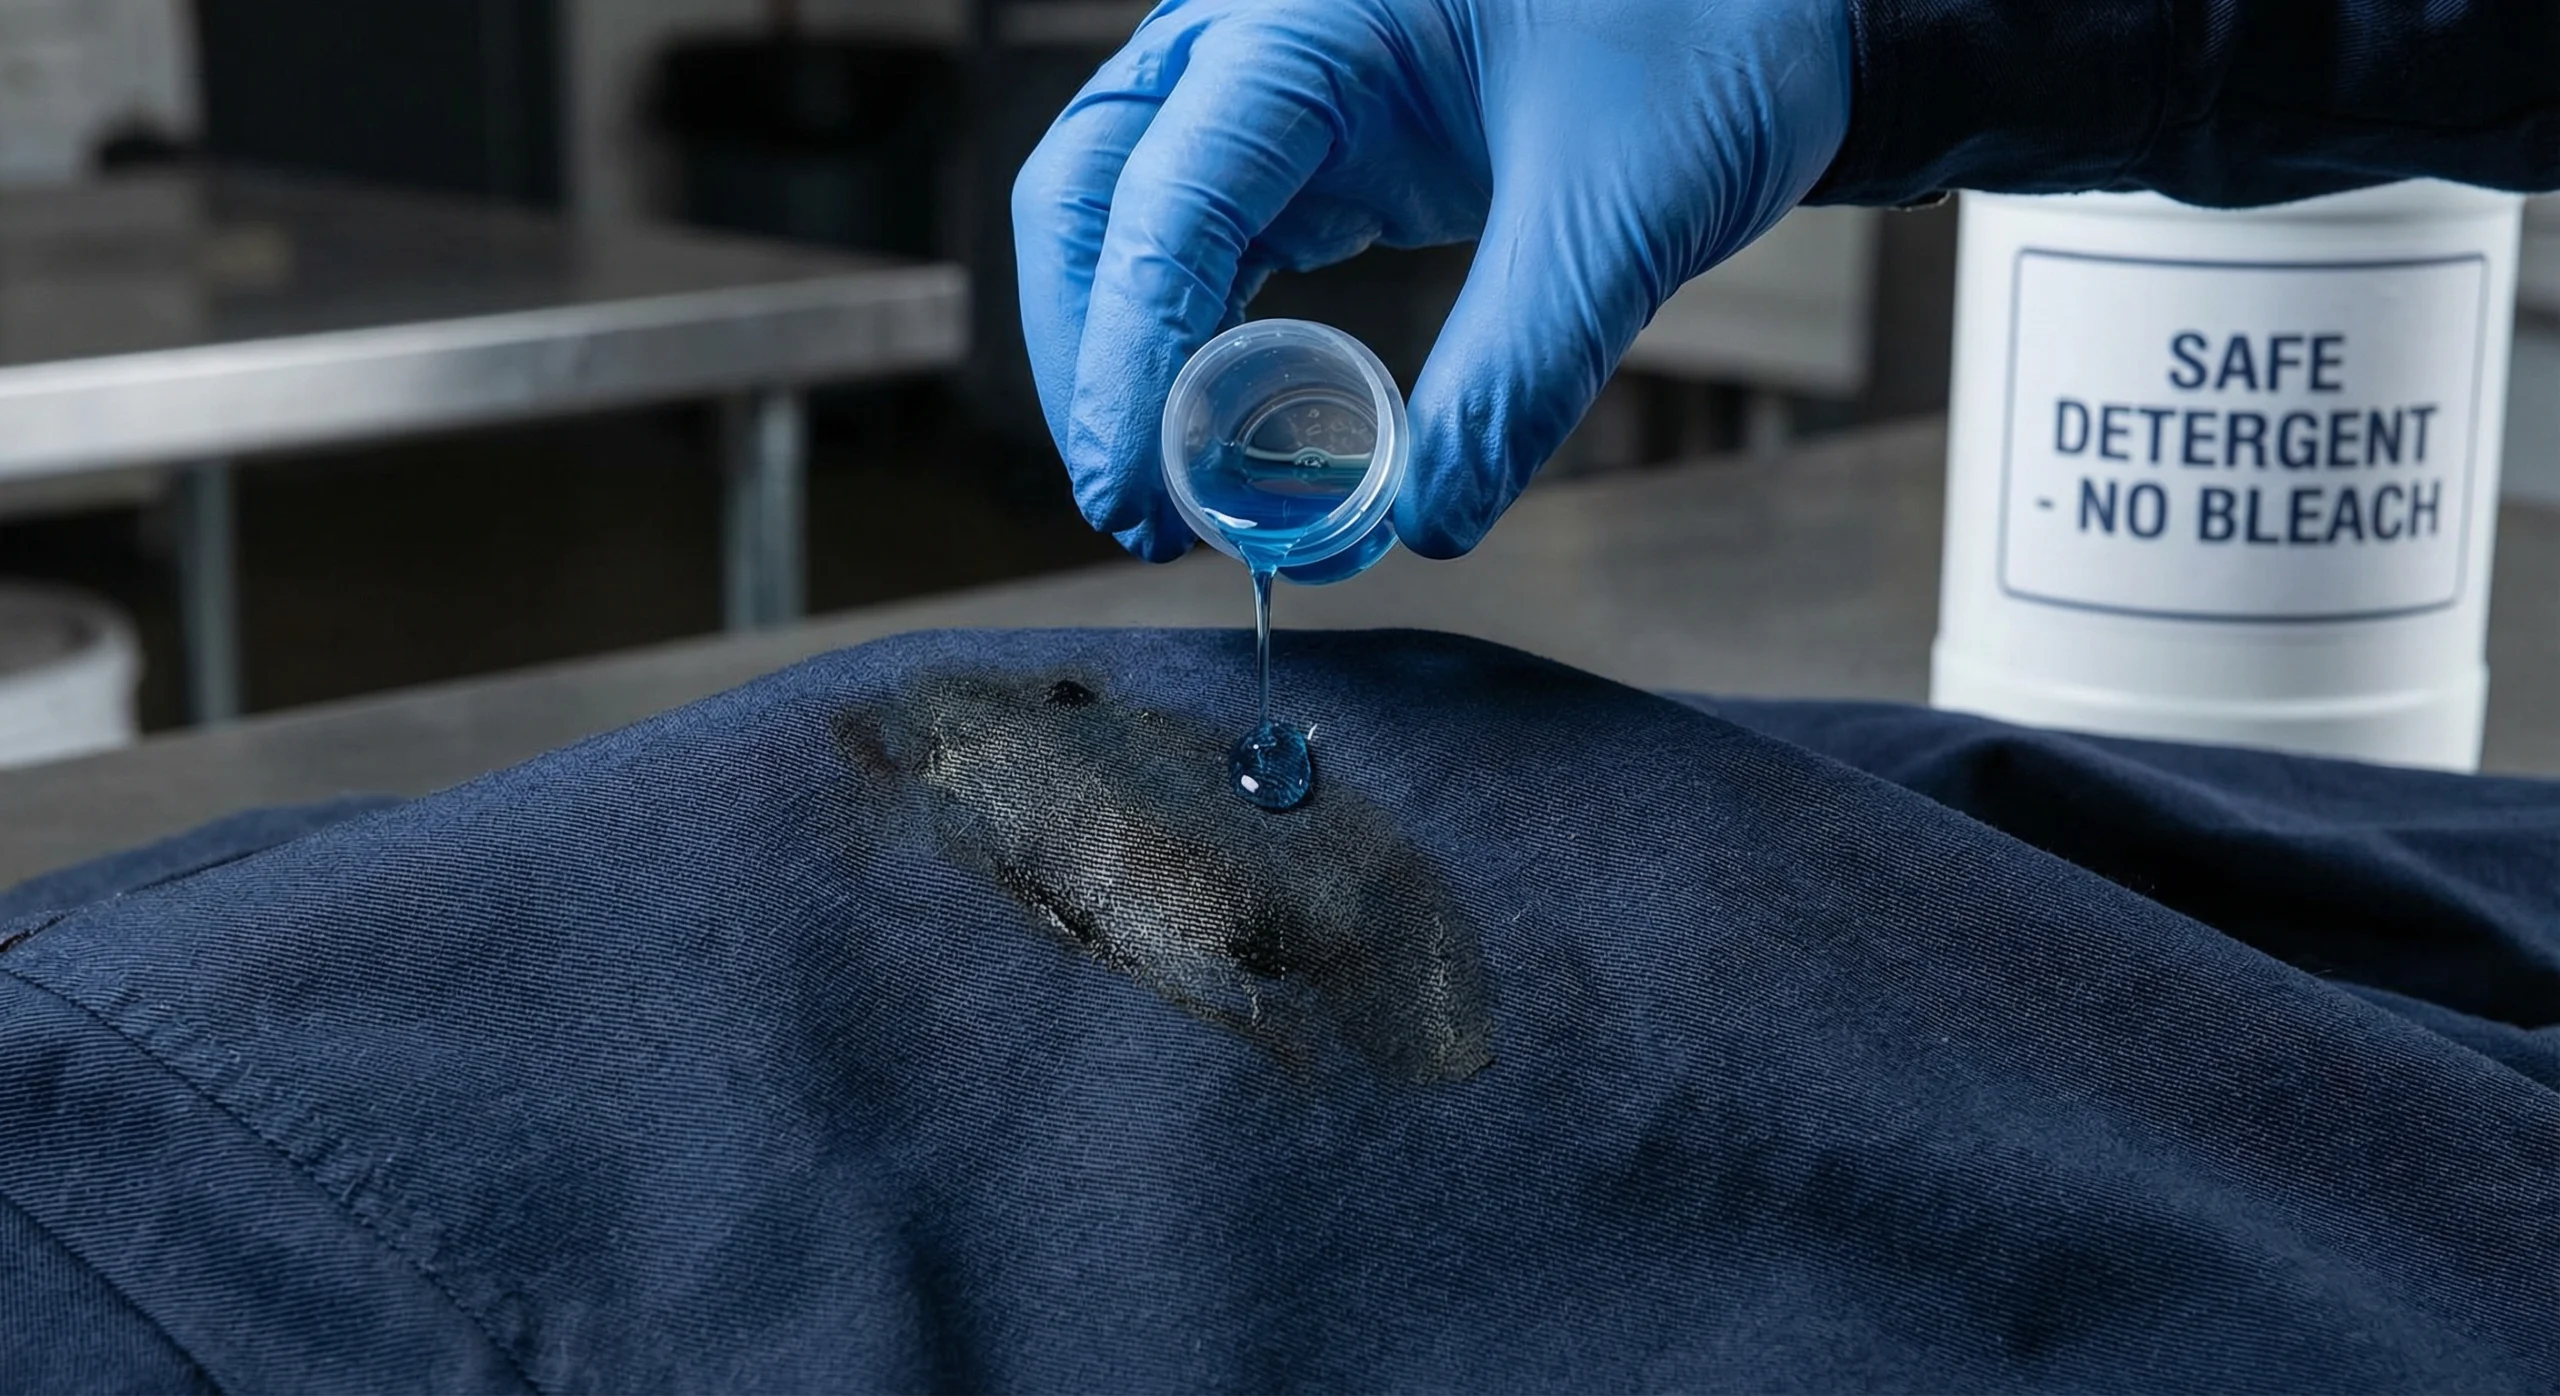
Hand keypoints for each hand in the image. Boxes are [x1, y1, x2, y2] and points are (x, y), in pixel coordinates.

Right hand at [1013, 0, 1853, 560]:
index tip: (1139, 501)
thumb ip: (1518, 374)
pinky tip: (1218, 425)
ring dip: (1121, 352)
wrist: (1777, 5)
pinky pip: (1197, 230)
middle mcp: (1259, 31)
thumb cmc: (1712, 46)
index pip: (1161, 198)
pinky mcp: (1308, 133)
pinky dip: (1186, 333)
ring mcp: (1271, 77)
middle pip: (1086, 194)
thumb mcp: (1619, 214)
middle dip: (1089, 358)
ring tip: (1168, 495)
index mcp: (1313, 17)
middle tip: (1136, 514)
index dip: (1125, 361)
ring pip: (1120, 212)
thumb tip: (1423, 525)